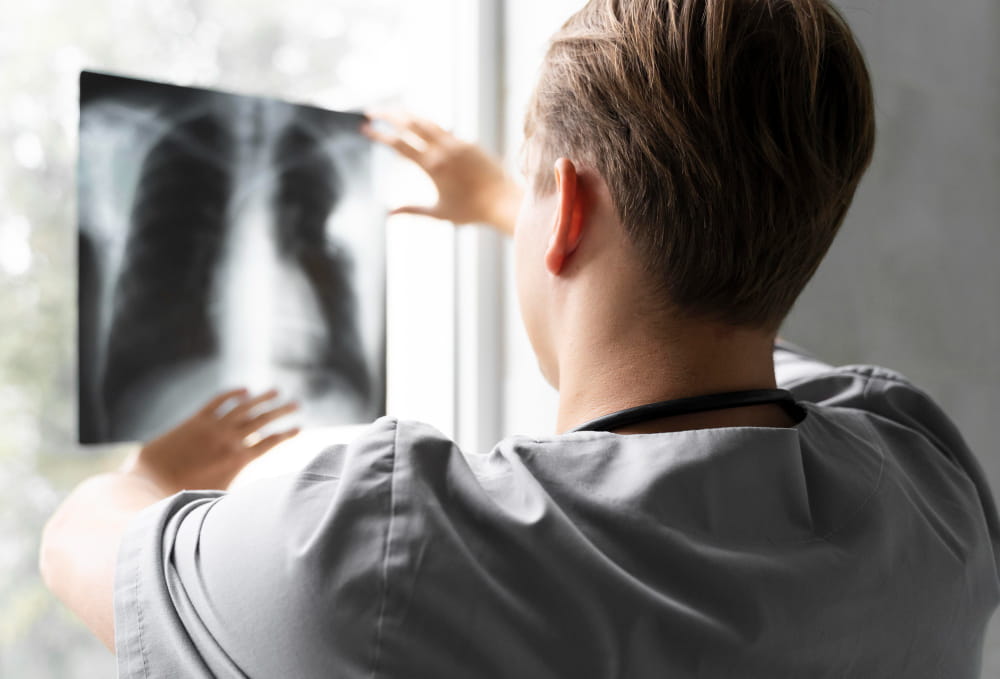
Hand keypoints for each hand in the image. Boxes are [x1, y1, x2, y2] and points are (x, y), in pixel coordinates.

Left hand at [122, 389, 299, 494]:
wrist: (148, 484)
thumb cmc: (181, 498)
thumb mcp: (218, 498)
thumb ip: (237, 493)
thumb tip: (253, 501)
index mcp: (238, 460)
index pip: (270, 442)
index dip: (287, 433)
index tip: (299, 427)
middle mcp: (229, 440)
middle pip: (263, 420)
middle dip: (282, 411)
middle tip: (297, 404)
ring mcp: (213, 427)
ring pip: (244, 407)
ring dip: (262, 398)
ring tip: (276, 392)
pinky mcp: (194, 421)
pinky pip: (218, 402)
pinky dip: (233, 394)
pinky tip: (244, 390)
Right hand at [362, 110, 522, 235]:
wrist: (502, 202)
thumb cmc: (471, 211)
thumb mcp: (438, 213)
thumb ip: (411, 210)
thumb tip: (387, 214)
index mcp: (432, 166)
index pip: (399, 144)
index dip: (379, 134)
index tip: (364, 128)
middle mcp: (443, 149)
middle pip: (410, 123)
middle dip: (388, 115)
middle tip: (372, 111)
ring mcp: (457, 143)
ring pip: (427, 121)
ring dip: (408, 115)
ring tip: (393, 113)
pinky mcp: (469, 143)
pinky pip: (444, 130)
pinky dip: (428, 126)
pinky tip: (420, 126)